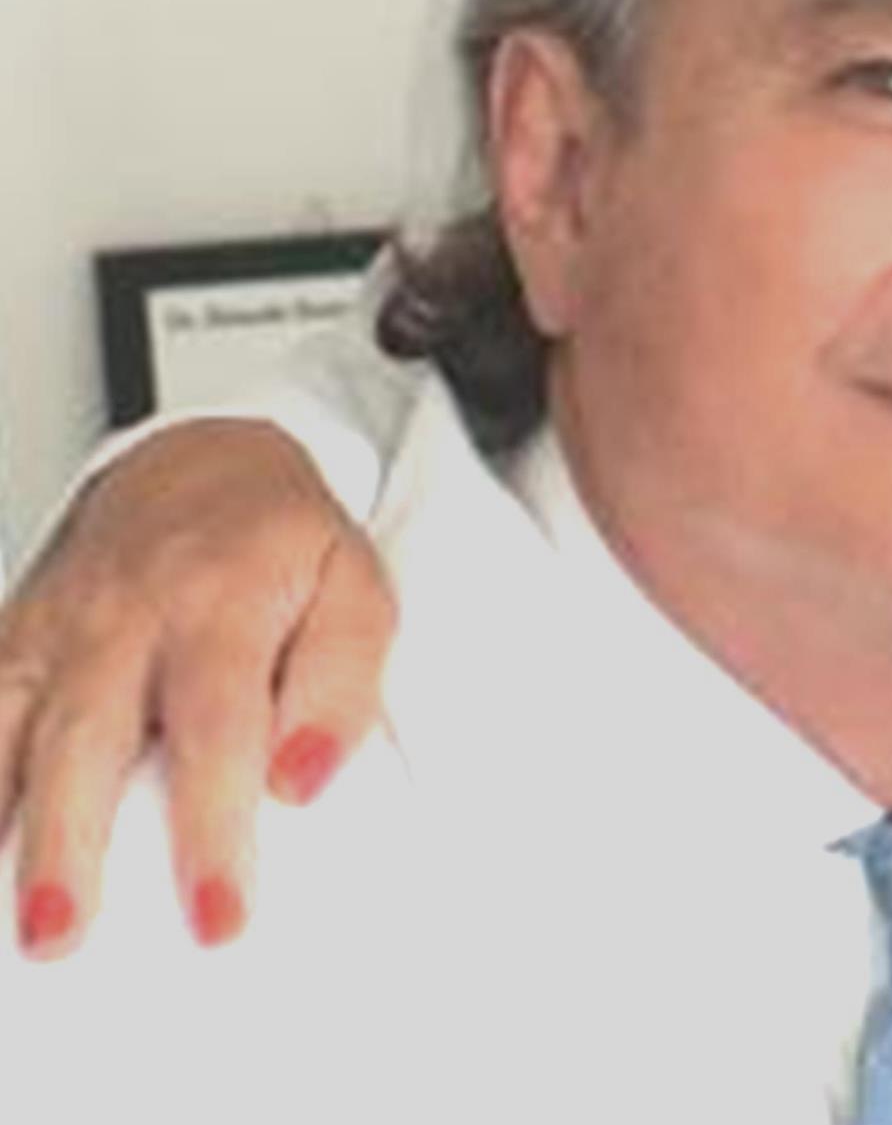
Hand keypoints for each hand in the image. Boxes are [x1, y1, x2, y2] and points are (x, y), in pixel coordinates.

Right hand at [0, 420, 394, 956]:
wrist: (203, 460)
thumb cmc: (283, 547)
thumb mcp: (354, 589)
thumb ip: (343, 681)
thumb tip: (304, 780)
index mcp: (223, 599)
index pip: (217, 723)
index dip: (214, 826)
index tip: (220, 919)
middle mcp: (129, 613)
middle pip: (91, 735)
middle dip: (72, 842)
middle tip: (64, 934)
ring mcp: (60, 627)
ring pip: (12, 728)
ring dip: (4, 823)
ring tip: (15, 918)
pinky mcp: (14, 639)